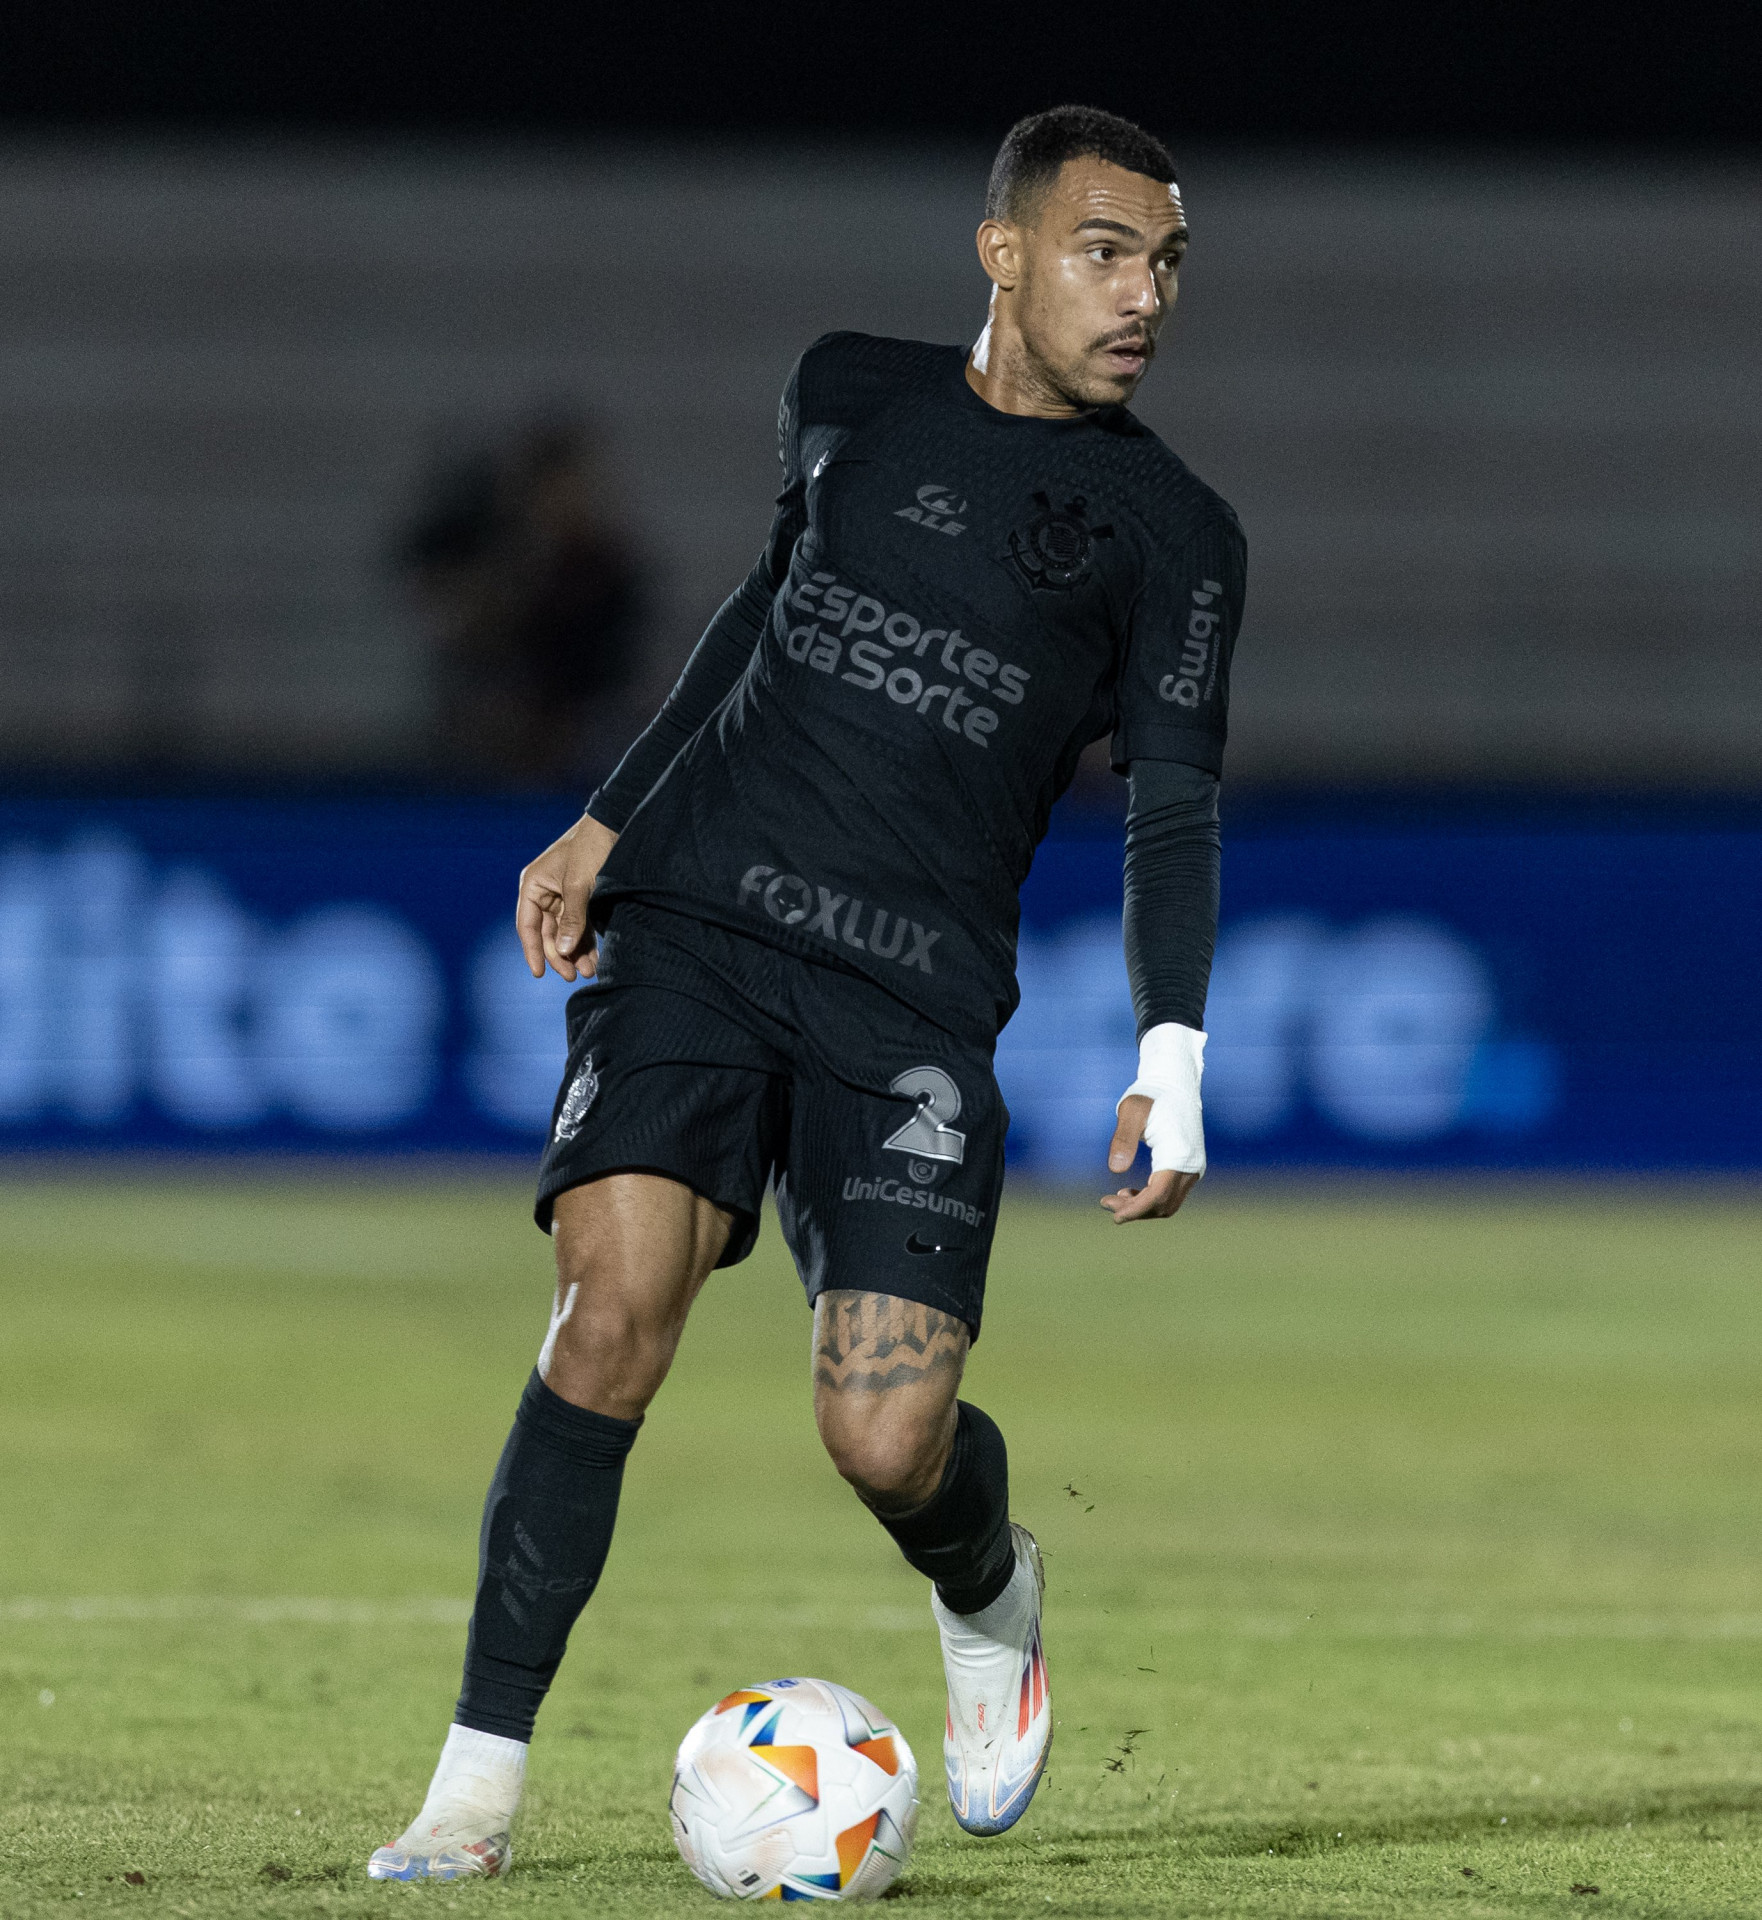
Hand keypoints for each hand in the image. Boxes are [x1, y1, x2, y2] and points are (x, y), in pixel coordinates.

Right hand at [516, 812, 618, 981]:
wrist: (615, 825)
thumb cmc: (591, 848)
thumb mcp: (579, 885)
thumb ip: (572, 919)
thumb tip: (562, 950)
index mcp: (533, 885)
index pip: (527, 925)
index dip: (532, 950)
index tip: (539, 973)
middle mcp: (544, 892)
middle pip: (547, 933)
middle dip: (561, 955)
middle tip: (575, 976)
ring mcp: (562, 896)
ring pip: (564, 932)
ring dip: (575, 951)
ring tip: (589, 971)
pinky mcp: (581, 898)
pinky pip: (579, 925)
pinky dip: (585, 941)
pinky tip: (594, 958)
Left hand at [1099, 1093, 1201, 1222]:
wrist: (1174, 1085)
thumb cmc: (1149, 1095)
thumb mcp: (1131, 1111)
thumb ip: (1123, 1139)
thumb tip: (1115, 1171)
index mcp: (1179, 1153)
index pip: (1159, 1195)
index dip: (1136, 1210)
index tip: (1114, 1215)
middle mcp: (1191, 1166)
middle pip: (1164, 1204)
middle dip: (1135, 1211)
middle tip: (1105, 1203)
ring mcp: (1192, 1169)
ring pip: (1169, 1203)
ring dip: (1142, 1207)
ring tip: (1115, 1199)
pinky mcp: (1188, 1168)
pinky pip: (1171, 1194)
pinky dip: (1150, 1199)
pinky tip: (1129, 1193)